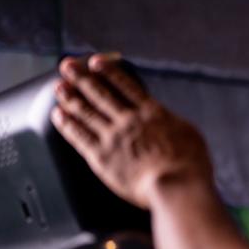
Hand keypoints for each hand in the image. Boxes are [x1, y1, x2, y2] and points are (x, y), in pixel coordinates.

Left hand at [50, 54, 212, 208]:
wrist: (176, 185)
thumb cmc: (189, 165)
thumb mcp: (189, 134)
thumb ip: (171, 122)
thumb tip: (165, 118)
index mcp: (151, 113)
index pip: (126, 86)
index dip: (109, 72)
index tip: (96, 62)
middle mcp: (129, 120)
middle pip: (100, 94)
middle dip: (81, 77)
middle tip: (67, 66)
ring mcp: (113, 138)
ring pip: (86, 112)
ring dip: (70, 97)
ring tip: (59, 87)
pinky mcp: (101, 157)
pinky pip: (79, 136)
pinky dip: (67, 124)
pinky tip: (59, 116)